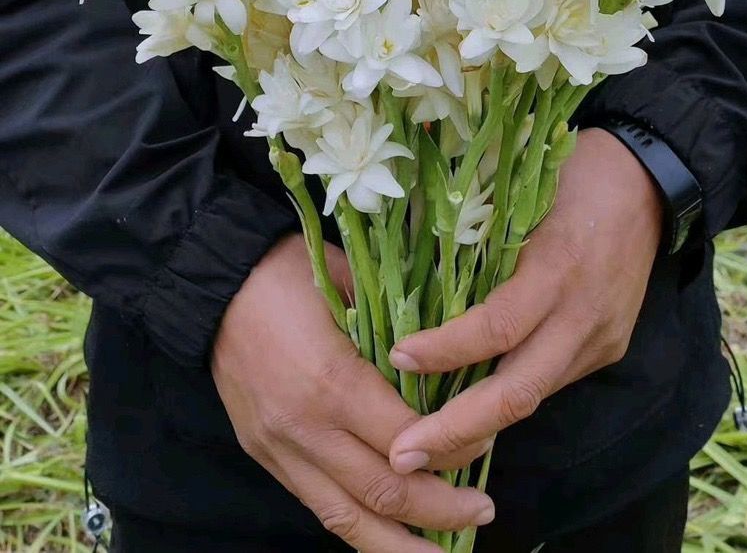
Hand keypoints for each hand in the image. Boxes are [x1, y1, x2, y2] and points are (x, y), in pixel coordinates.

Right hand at [212, 233, 495, 551]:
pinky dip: (358, 528)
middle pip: (384, 492)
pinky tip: (389, 535)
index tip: (485, 442)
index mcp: (332, 381)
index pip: (408, 439)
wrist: (212, 282)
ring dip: (402, 546)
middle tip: (482, 510)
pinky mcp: (265, 456)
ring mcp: (280, 449)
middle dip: (441, 510)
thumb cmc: (286, 271)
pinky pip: (318, 506)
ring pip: (347, 519)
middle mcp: (306, 429)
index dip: (454, 450)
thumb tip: (448, 354)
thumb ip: (397, 324)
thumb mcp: (351, 282)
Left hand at [388, 128, 662, 473]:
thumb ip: (472, 236)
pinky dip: (505, 398)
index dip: (445, 348)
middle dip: (457, 431)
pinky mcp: (606, 348)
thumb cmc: (571, 173)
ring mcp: (600, 338)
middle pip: (519, 392)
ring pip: (534, 397)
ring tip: (422, 448)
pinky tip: (466, 413)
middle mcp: (582, 315)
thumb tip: (403, 262)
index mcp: (558, 268)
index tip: (398, 355)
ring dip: (477, 427)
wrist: (649, 182)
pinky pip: (549, 381)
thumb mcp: (519, 194)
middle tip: (401, 457)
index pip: (498, 327)